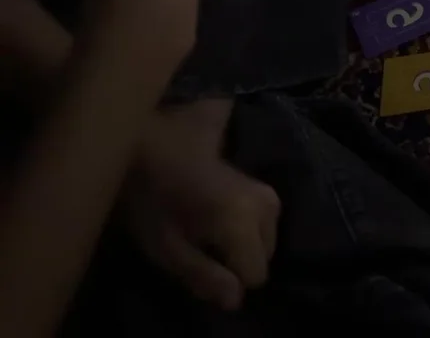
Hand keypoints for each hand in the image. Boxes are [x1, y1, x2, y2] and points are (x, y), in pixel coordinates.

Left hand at [123, 100, 279, 310]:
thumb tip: (236, 302)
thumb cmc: (148, 198)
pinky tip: (218, 216)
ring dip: (243, 243)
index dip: (229, 278)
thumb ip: (203, 276)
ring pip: (268, 239)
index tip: (200, 261)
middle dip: (238, 259)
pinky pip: (265, 221)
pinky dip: (247, 228)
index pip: (256, 274)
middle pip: (266, 256)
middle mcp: (265, 205)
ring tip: (208, 231)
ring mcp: (266, 191)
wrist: (146, 143)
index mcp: (242, 221)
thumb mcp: (164, 247)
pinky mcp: (261, 182)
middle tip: (201, 244)